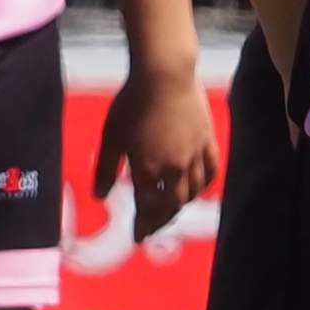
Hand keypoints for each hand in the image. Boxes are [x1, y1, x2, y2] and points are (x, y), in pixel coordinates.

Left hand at [95, 62, 220, 241]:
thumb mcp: (111, 136)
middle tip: (152, 227)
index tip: (137, 236)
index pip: (146, 209)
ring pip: (192, 192)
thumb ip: (104, 169)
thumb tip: (98, 197)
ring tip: (171, 209)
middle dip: (160, 221)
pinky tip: (197, 189)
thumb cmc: (131, 102)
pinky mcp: (208, 141)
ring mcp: (194, 156)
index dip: (142, 225)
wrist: (164, 73)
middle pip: (171, 205)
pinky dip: (204, 186)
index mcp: (147, 169)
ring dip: (180, 205)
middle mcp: (173, 168)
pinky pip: (211, 172)